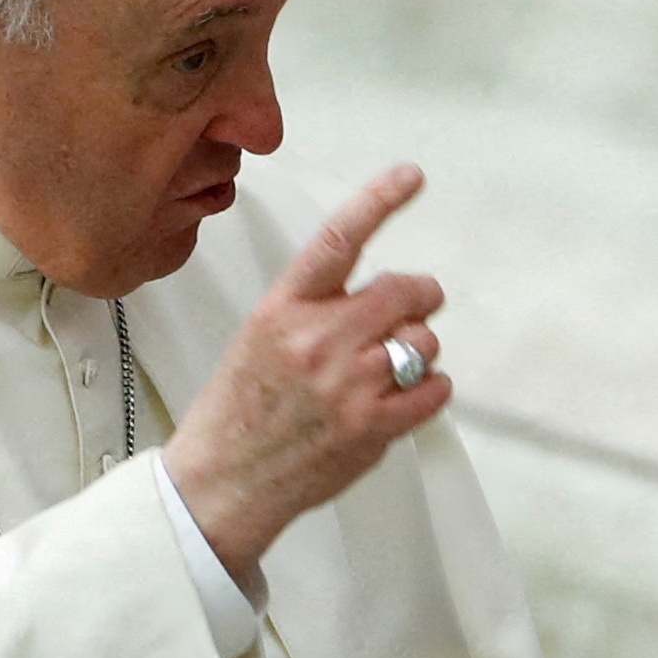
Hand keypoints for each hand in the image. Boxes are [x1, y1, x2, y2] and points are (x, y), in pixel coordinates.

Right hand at [165, 166, 449, 583]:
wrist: (223, 482)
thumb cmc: (239, 411)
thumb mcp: (259, 337)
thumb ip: (314, 310)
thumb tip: (377, 297)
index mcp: (284, 308)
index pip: (339, 239)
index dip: (379, 200)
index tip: (410, 175)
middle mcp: (317, 339)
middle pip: (405, 291)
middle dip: (419, 298)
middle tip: (412, 311)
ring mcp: (348, 384)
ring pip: (424, 341)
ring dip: (419, 351)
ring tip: (391, 369)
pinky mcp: (371, 427)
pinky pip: (434, 390)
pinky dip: (430, 390)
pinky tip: (406, 397)